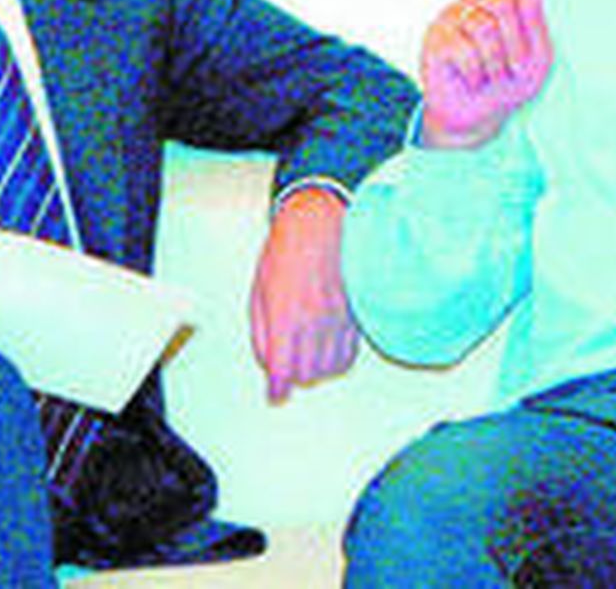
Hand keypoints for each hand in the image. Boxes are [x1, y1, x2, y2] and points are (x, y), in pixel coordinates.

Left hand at [250, 186, 356, 401]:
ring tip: (307, 357)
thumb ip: (261, 331)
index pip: (282, 370)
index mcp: (285, 315)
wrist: (321, 221)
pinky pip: (349, 353)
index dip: (277, 388)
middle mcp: (314, 321)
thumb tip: (268, 361)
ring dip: (317, 370)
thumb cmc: (287, 250)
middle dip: (294, 377)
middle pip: (307, 375)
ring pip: (331, 368)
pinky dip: (337, 359)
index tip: (275, 394)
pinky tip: (327, 349)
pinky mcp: (356, 314)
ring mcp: (338, 319)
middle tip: (288, 368)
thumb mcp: (258, 289)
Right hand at [420, 0, 551, 148]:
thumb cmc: (509, 86)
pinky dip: (479, 73)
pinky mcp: (437, 37)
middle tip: (510, 69)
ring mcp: (454, 16)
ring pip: (487, 28)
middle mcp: (477, 0)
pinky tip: (471, 79)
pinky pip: (468, 50)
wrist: (475, 118)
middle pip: (506, 5)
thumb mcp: (538, 61)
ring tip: (489, 76)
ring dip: (498, 62)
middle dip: (517, 45)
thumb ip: (537, 25)